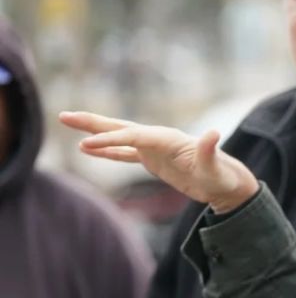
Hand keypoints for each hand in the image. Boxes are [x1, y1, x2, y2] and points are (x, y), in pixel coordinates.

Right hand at [59, 111, 258, 212]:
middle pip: (121, 128)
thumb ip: (210, 151)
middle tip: (64, 115)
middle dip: (93, 123)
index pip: (134, 136)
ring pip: (119, 137)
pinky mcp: (153, 159)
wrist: (228, 182)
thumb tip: (214, 133)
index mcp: (169, 139)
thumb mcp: (216, 168)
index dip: (111, 140)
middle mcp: (159, 138)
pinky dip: (107, 151)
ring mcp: (155, 148)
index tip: (88, 144)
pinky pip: (125, 154)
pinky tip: (88, 149)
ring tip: (68, 123)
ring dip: (94, 133)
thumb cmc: (223, 176)